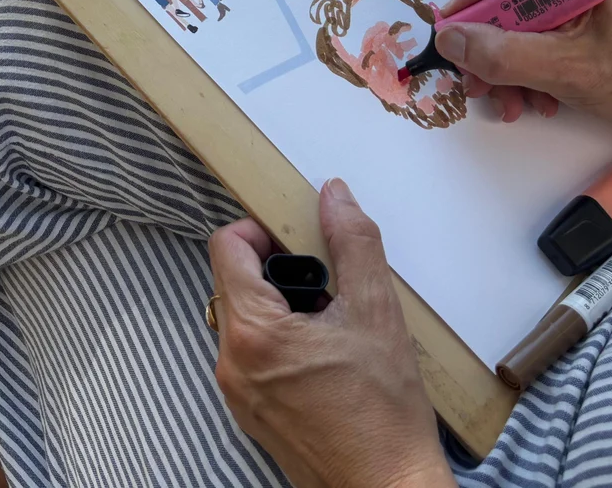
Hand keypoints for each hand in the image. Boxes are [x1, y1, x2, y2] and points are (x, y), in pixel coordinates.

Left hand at [209, 181, 450, 487]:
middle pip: (234, 282)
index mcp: (251, 331)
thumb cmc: (384, 415)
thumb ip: (352, 244)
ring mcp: (237, 392)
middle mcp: (230, 362)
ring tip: (332, 326)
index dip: (261, 231)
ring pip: (244, 319)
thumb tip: (334, 196)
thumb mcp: (376, 312)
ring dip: (282, 308)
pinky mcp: (251, 413)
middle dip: (278, 272)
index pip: (226, 247)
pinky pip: (252, 356)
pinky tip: (327, 358)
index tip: (297, 240)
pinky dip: (281, 343)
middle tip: (326, 287)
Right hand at [434, 0, 611, 134]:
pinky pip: (526, 32)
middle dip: (485, 37)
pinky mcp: (573, 17)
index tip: (466, 30)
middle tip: (476, 80)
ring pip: (507, 14)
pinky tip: (532, 99)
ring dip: (500, 61)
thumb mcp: (566, 69)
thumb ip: (502, 54)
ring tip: (507, 102)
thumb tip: (447, 39)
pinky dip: (520, 67)